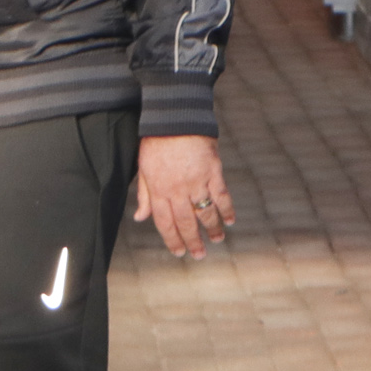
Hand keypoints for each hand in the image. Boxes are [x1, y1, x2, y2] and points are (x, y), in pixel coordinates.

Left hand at [131, 135, 232, 260]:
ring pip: (205, 213)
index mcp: (158, 189)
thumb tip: (140, 218)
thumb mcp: (143, 168)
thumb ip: (144, 194)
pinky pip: (221, 196)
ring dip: (212, 229)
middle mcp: (177, 189)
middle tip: (200, 255)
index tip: (179, 252)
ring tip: (217, 240)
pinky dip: (226, 210)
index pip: (165, 222)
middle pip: (185, 222)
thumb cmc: (156, 141)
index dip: (172, 240)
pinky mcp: (212, 171)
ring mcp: (196, 181)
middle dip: (193, 242)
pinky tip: (230, 220)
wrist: (175, 116)